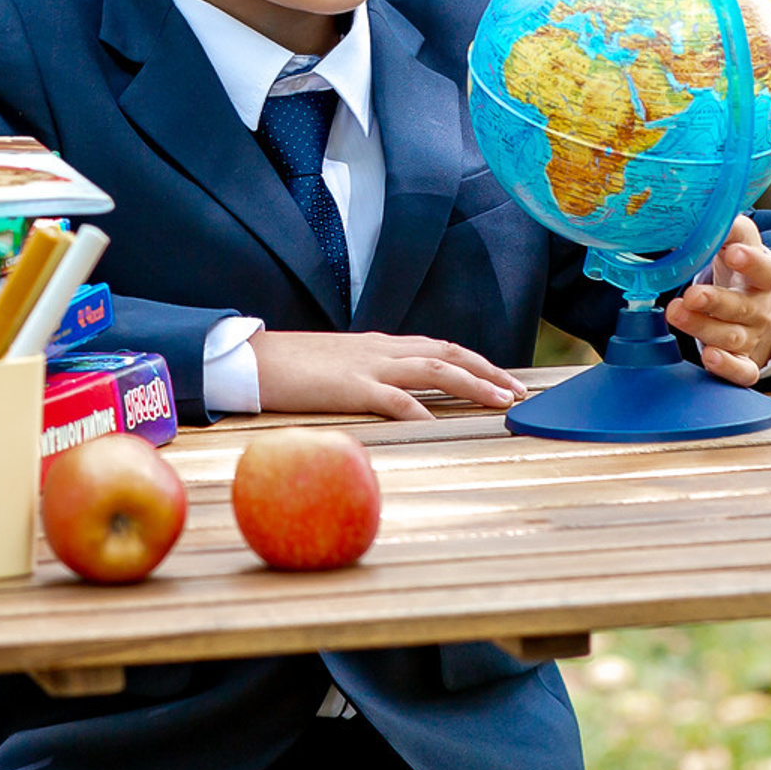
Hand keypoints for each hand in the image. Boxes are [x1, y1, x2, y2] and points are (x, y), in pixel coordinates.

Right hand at [248, 330, 526, 421]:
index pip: (439, 347)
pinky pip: (393, 398)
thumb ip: (368, 373)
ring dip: (472, 384)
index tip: (503, 379)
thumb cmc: (291, 367)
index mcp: (379, 344)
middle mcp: (381, 349)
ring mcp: (367, 366)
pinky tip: (440, 424)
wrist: (252, 357)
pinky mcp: (349, 386)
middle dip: (488, 372)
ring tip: (500, 401)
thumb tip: (392, 392)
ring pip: (434, 370)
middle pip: (447, 354)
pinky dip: (421, 411)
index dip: (475, 361)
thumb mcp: (338, 365)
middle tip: (518, 392)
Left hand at [663, 215, 770, 384]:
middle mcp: (759, 308)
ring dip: (704, 328)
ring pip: (732, 337)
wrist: (760, 314)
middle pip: (742, 307)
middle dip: (716, 301)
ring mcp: (753, 338)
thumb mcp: (739, 246)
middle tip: (693, 295)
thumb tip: (700, 210)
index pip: (765, 269)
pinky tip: (708, 357)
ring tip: (677, 314)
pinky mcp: (745, 363)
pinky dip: (727, 367)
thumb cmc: (740, 274)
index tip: (733, 252)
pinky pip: (742, 371)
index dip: (752, 262)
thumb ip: (726, 229)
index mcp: (761, 277)